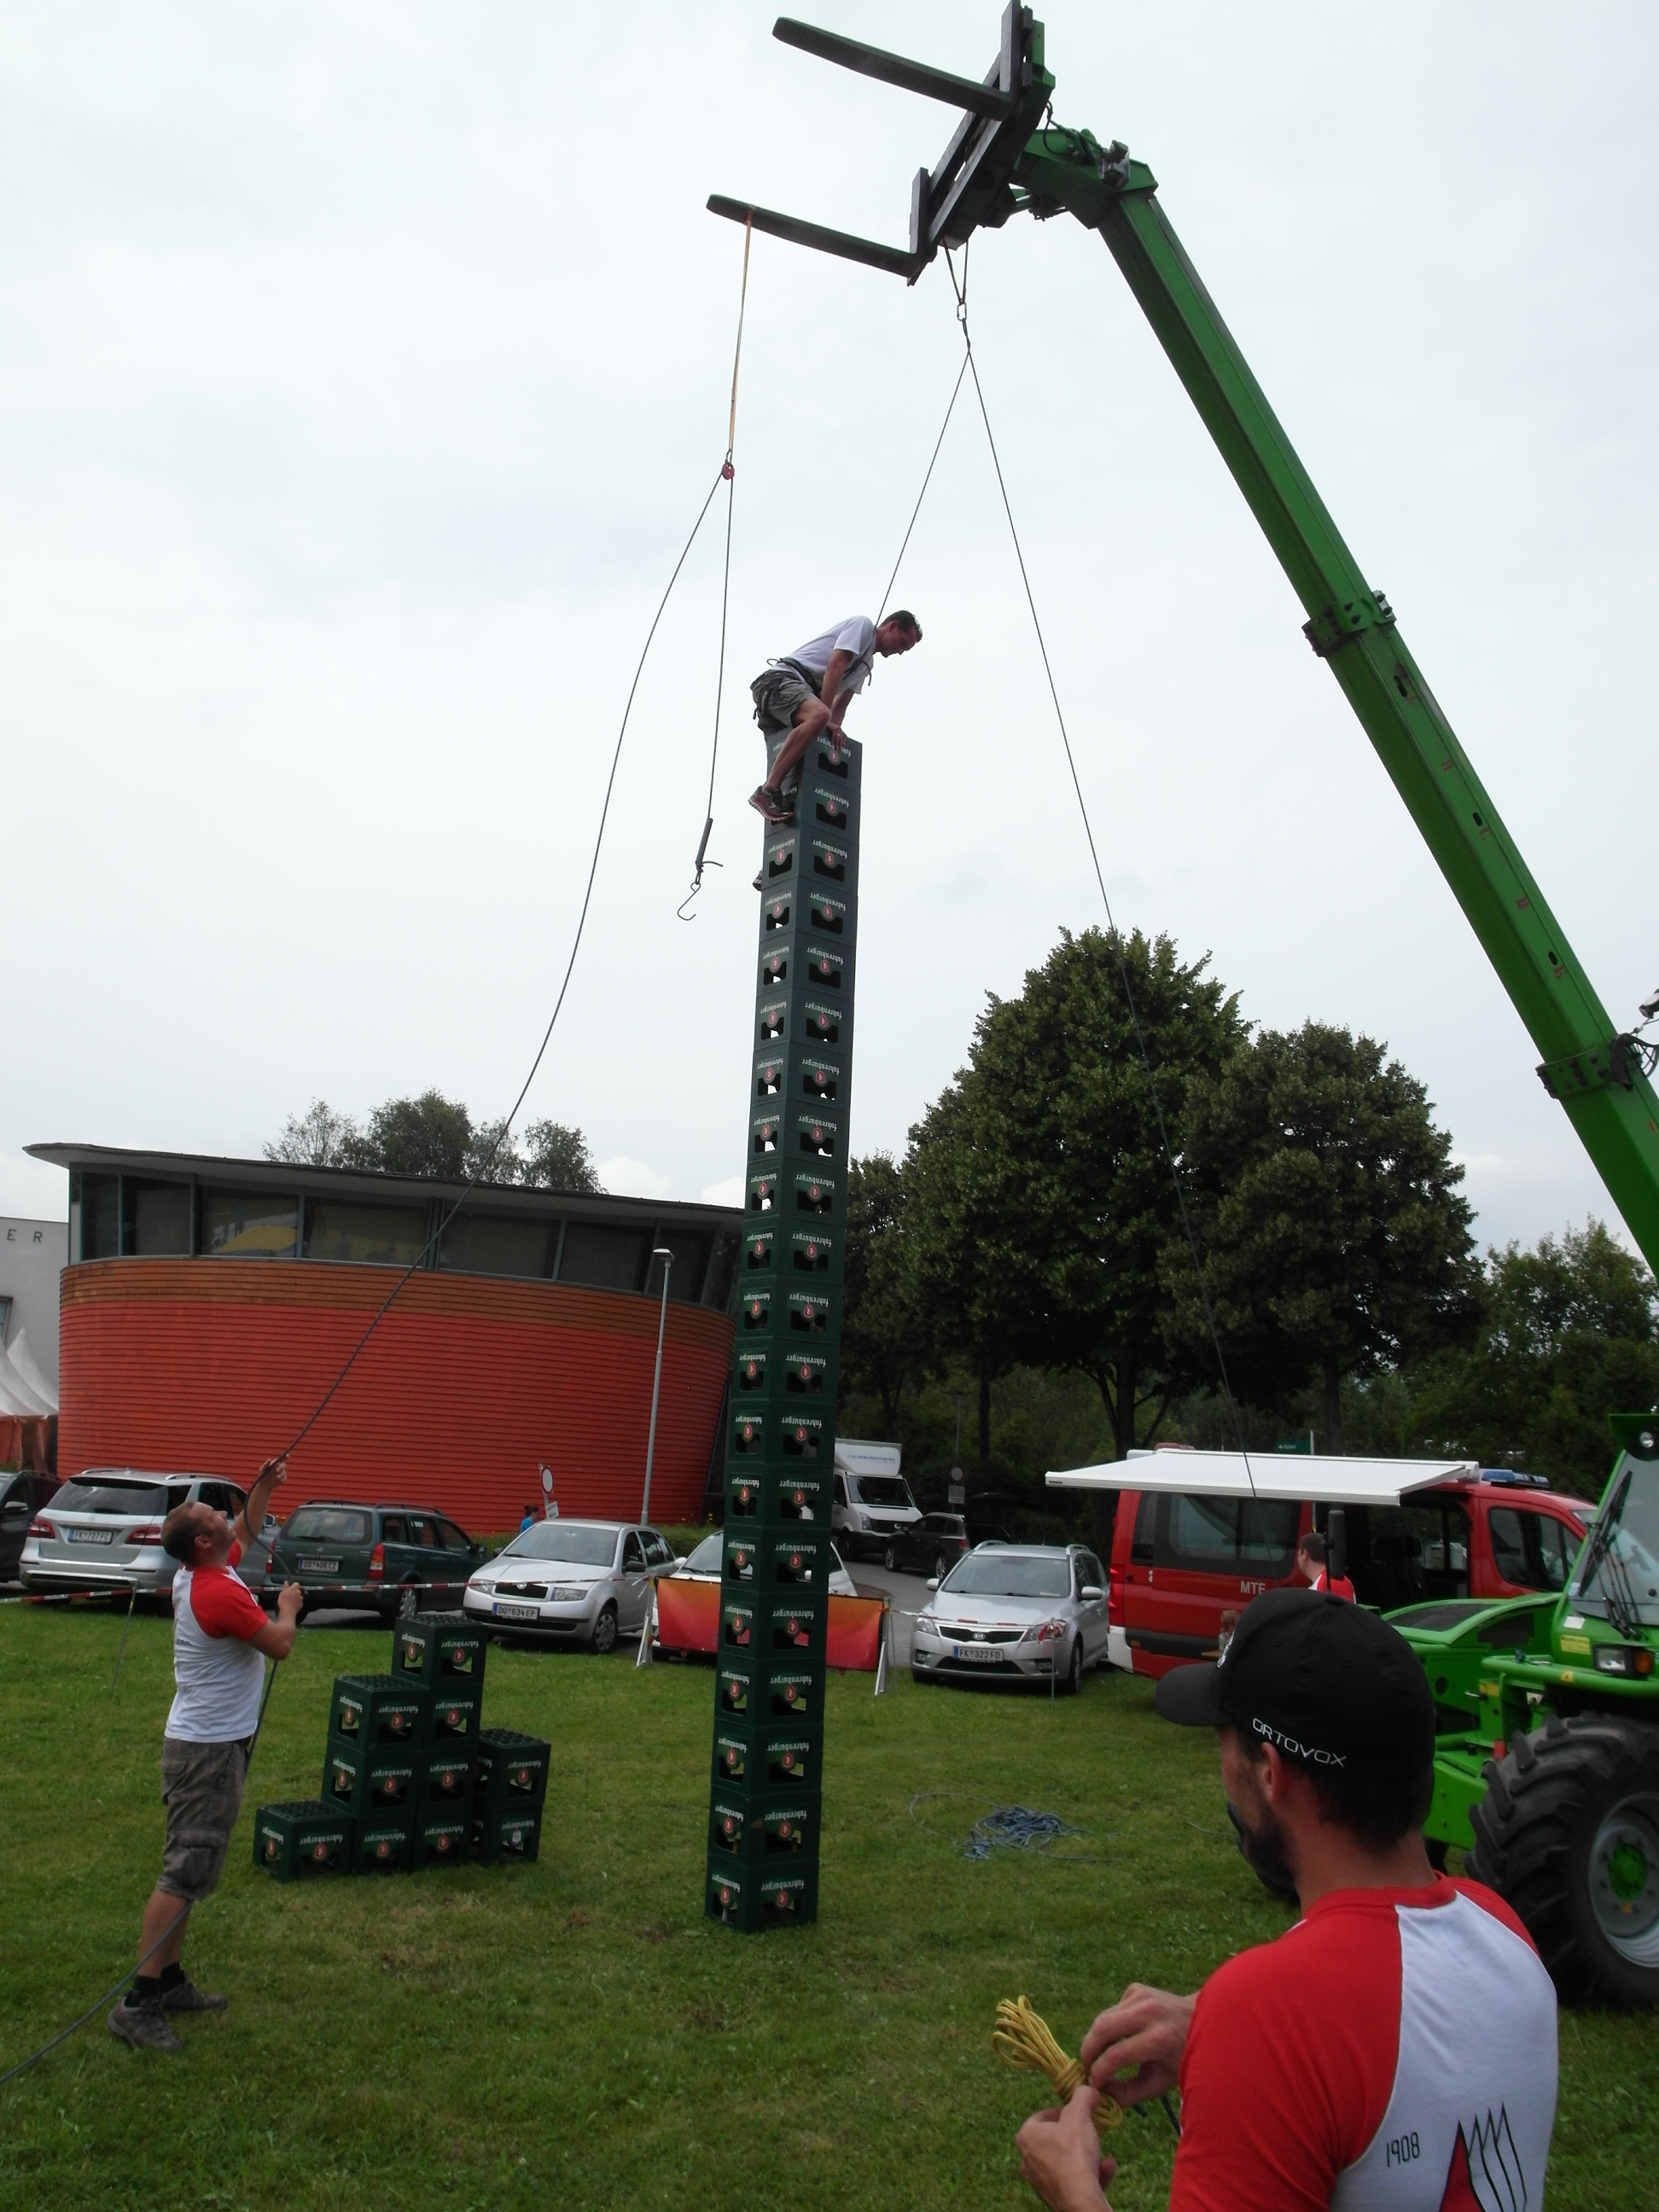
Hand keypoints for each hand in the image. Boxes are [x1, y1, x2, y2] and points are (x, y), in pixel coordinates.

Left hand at [257, 1456, 287, 1488]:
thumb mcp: (262, 1470)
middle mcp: (279, 1467)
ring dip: (281, 1474)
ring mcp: (281, 1473)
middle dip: (281, 1467)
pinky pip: (284, 1478)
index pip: (282, 1458)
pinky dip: (282, 1479)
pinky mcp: (282, 1479)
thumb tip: (269, 1459)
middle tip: (276, 1470)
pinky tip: (279, 1481)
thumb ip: (265, 1465)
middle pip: (284, 1465)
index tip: (287, 1456)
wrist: (263, 1485)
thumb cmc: (262, 1475)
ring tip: (277, 1477)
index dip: (285, 1456)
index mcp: (275, 1463)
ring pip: (284, 1472)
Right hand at [277, 1581, 303, 1622]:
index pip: (296, 1584)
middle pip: (297, 1590)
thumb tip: (286, 1581)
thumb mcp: (282, 1592)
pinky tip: (292, 1605)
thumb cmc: (283, 1601)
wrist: (287, 1611)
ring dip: (296, 1597)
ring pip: (299, 1596)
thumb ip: (285, 1586)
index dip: (293, 1586)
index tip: (289, 1588)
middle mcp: (299, 1592)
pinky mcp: (301, 1604)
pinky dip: (297, 1602)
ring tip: (290, 1601)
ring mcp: (301, 1598)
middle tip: (289, 1595)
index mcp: (294, 1588)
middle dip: (294, 1592)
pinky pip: (299, 1602)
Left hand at [1015, 2087, 1115, 2211]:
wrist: (1079, 2199)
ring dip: (1086, 2155)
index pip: (1040, 2116)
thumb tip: (1088, 2089)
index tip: (1077, 2112)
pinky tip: (1107, 2168)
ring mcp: (1040, 2180)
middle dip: (1075, 2135)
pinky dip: (1090, 2173)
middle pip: (1054, 2140)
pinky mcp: (1054, 2197)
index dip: (1061, 2111)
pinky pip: (1073, 2180)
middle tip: (1089, 2131)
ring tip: (1101, 2152)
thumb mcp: (1079, 2116)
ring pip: (1066, 2161)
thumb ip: (1083, 2097)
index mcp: (1026, 2136)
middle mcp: (1028, 2159)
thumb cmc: (1074, 2153)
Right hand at [1082, 1983, 1194, 2108]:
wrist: (1201, 2021)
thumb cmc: (1182, 2058)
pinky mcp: (1136, 1988)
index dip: (1098, 2072)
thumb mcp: (1161, 2082)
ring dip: (1095, 2039)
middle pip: (1102, 2029)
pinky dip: (1110, 2025)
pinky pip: (1113, 2010)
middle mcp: (1148, 2012)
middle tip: (1085, 2068)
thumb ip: (1130, 2092)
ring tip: (1096, 2057)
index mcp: (1158, 2039)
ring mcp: (1141, 1995)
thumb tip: (1102, 2093)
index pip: (1116, 2055)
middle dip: (1087, 2050)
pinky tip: (1121, 2035)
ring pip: (1103, 2017)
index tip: (1092, 2084)